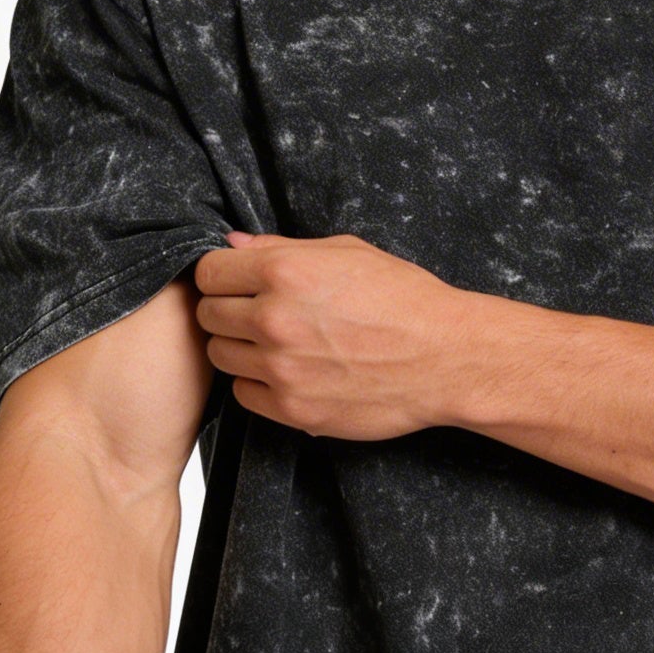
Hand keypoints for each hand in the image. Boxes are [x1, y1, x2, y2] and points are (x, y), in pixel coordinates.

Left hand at [194, 230, 467, 437]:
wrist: (445, 359)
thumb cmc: (403, 299)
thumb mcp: (346, 253)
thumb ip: (282, 248)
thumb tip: (233, 244)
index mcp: (285, 270)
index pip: (208, 272)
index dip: (221, 276)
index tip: (236, 283)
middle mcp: (275, 318)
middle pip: (208, 315)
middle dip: (228, 311)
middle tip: (259, 314)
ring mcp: (281, 368)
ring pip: (220, 356)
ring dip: (241, 348)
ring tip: (277, 344)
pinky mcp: (292, 408)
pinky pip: (243, 394)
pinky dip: (258, 384)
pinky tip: (288, 373)